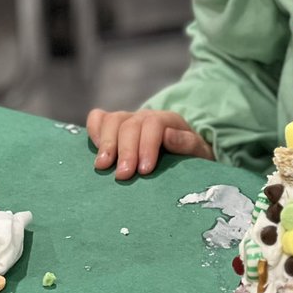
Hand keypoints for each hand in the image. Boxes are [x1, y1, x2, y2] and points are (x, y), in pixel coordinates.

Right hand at [87, 108, 214, 179]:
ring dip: (106, 143)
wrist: (185, 153)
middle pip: (130, 124)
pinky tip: (95, 150)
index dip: (147, 145)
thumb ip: (187, 143)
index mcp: (168, 120)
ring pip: (112, 120)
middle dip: (126, 150)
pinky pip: (99, 119)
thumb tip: (168, 135)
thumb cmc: (191, 156)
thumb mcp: (199, 152)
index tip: (144, 170)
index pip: (154, 125)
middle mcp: (145, 117)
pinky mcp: (114, 127)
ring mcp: (128, 120)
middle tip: (123, 175)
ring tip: (102, 165)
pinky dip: (94, 130)